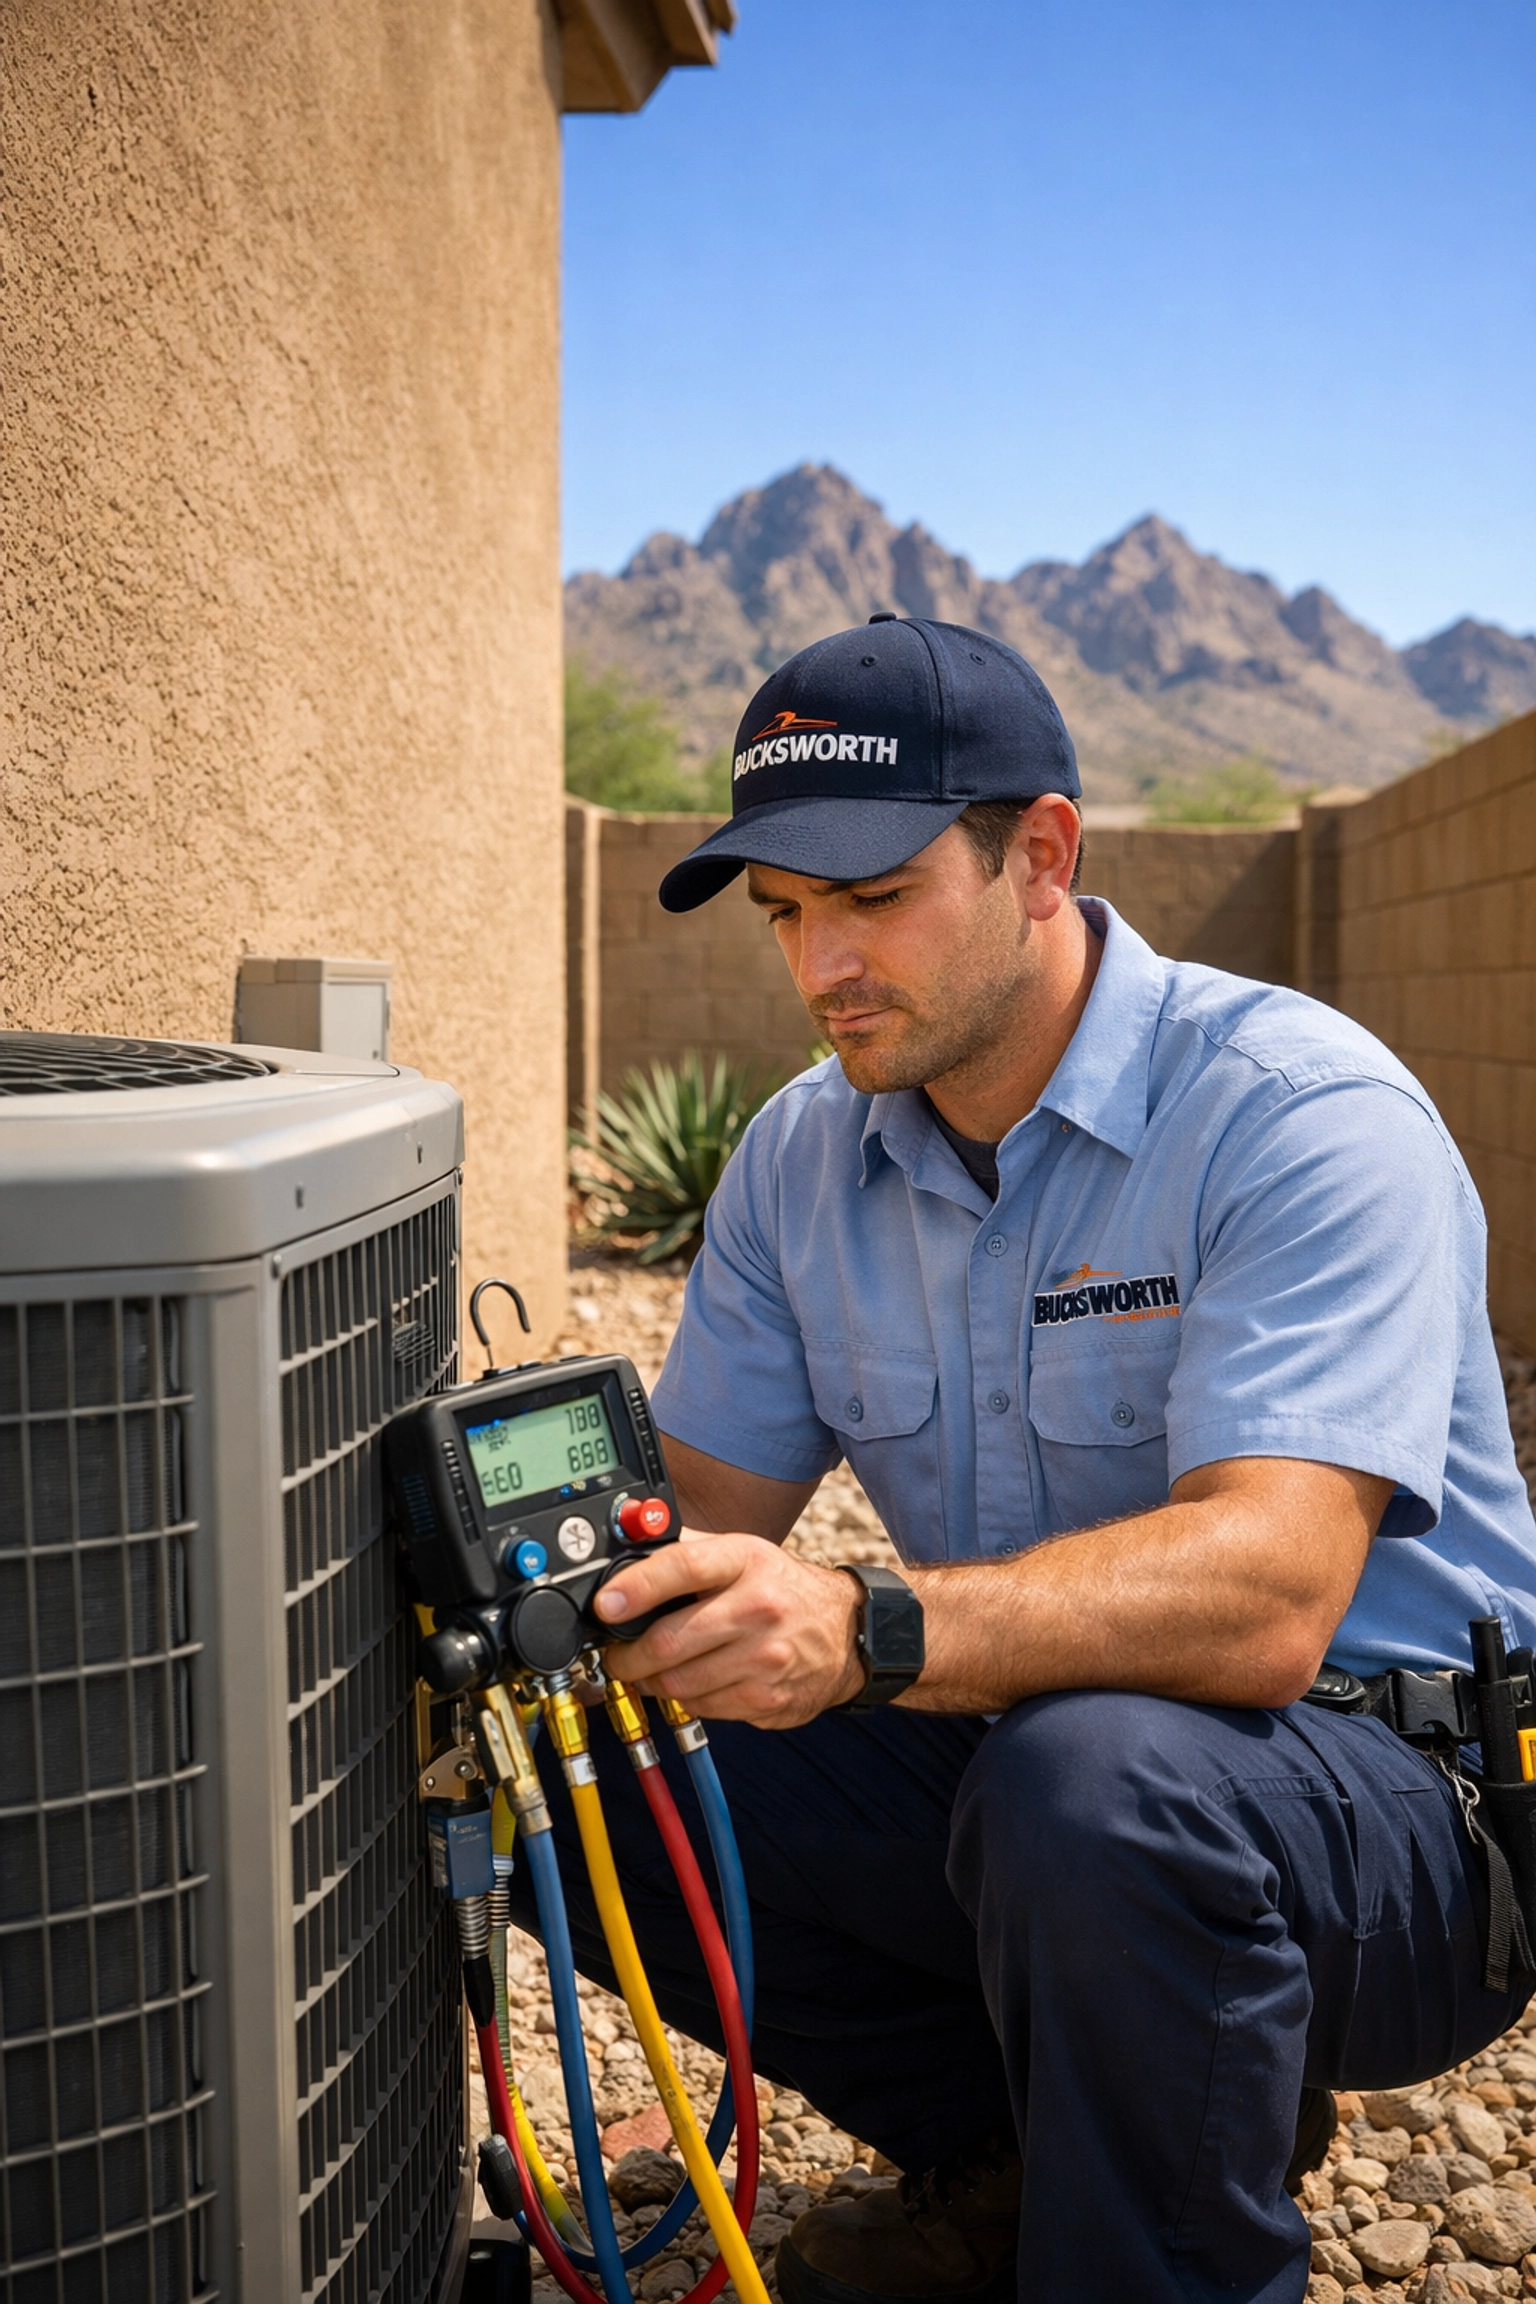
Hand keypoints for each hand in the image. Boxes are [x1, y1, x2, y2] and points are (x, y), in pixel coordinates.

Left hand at [592, 1531, 865, 1726]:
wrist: (847, 1633)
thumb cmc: (783, 1590)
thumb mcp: (744, 1553)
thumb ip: (688, 1549)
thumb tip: (628, 1546)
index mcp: (747, 1561)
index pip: (684, 1568)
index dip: (637, 1587)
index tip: (606, 1604)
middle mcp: (759, 1608)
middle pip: (671, 1640)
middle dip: (628, 1655)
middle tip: (616, 1655)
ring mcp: (766, 1658)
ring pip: (680, 1682)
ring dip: (652, 1681)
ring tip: (650, 1670)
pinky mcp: (768, 1699)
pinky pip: (703, 1707)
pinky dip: (685, 1699)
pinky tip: (690, 1682)